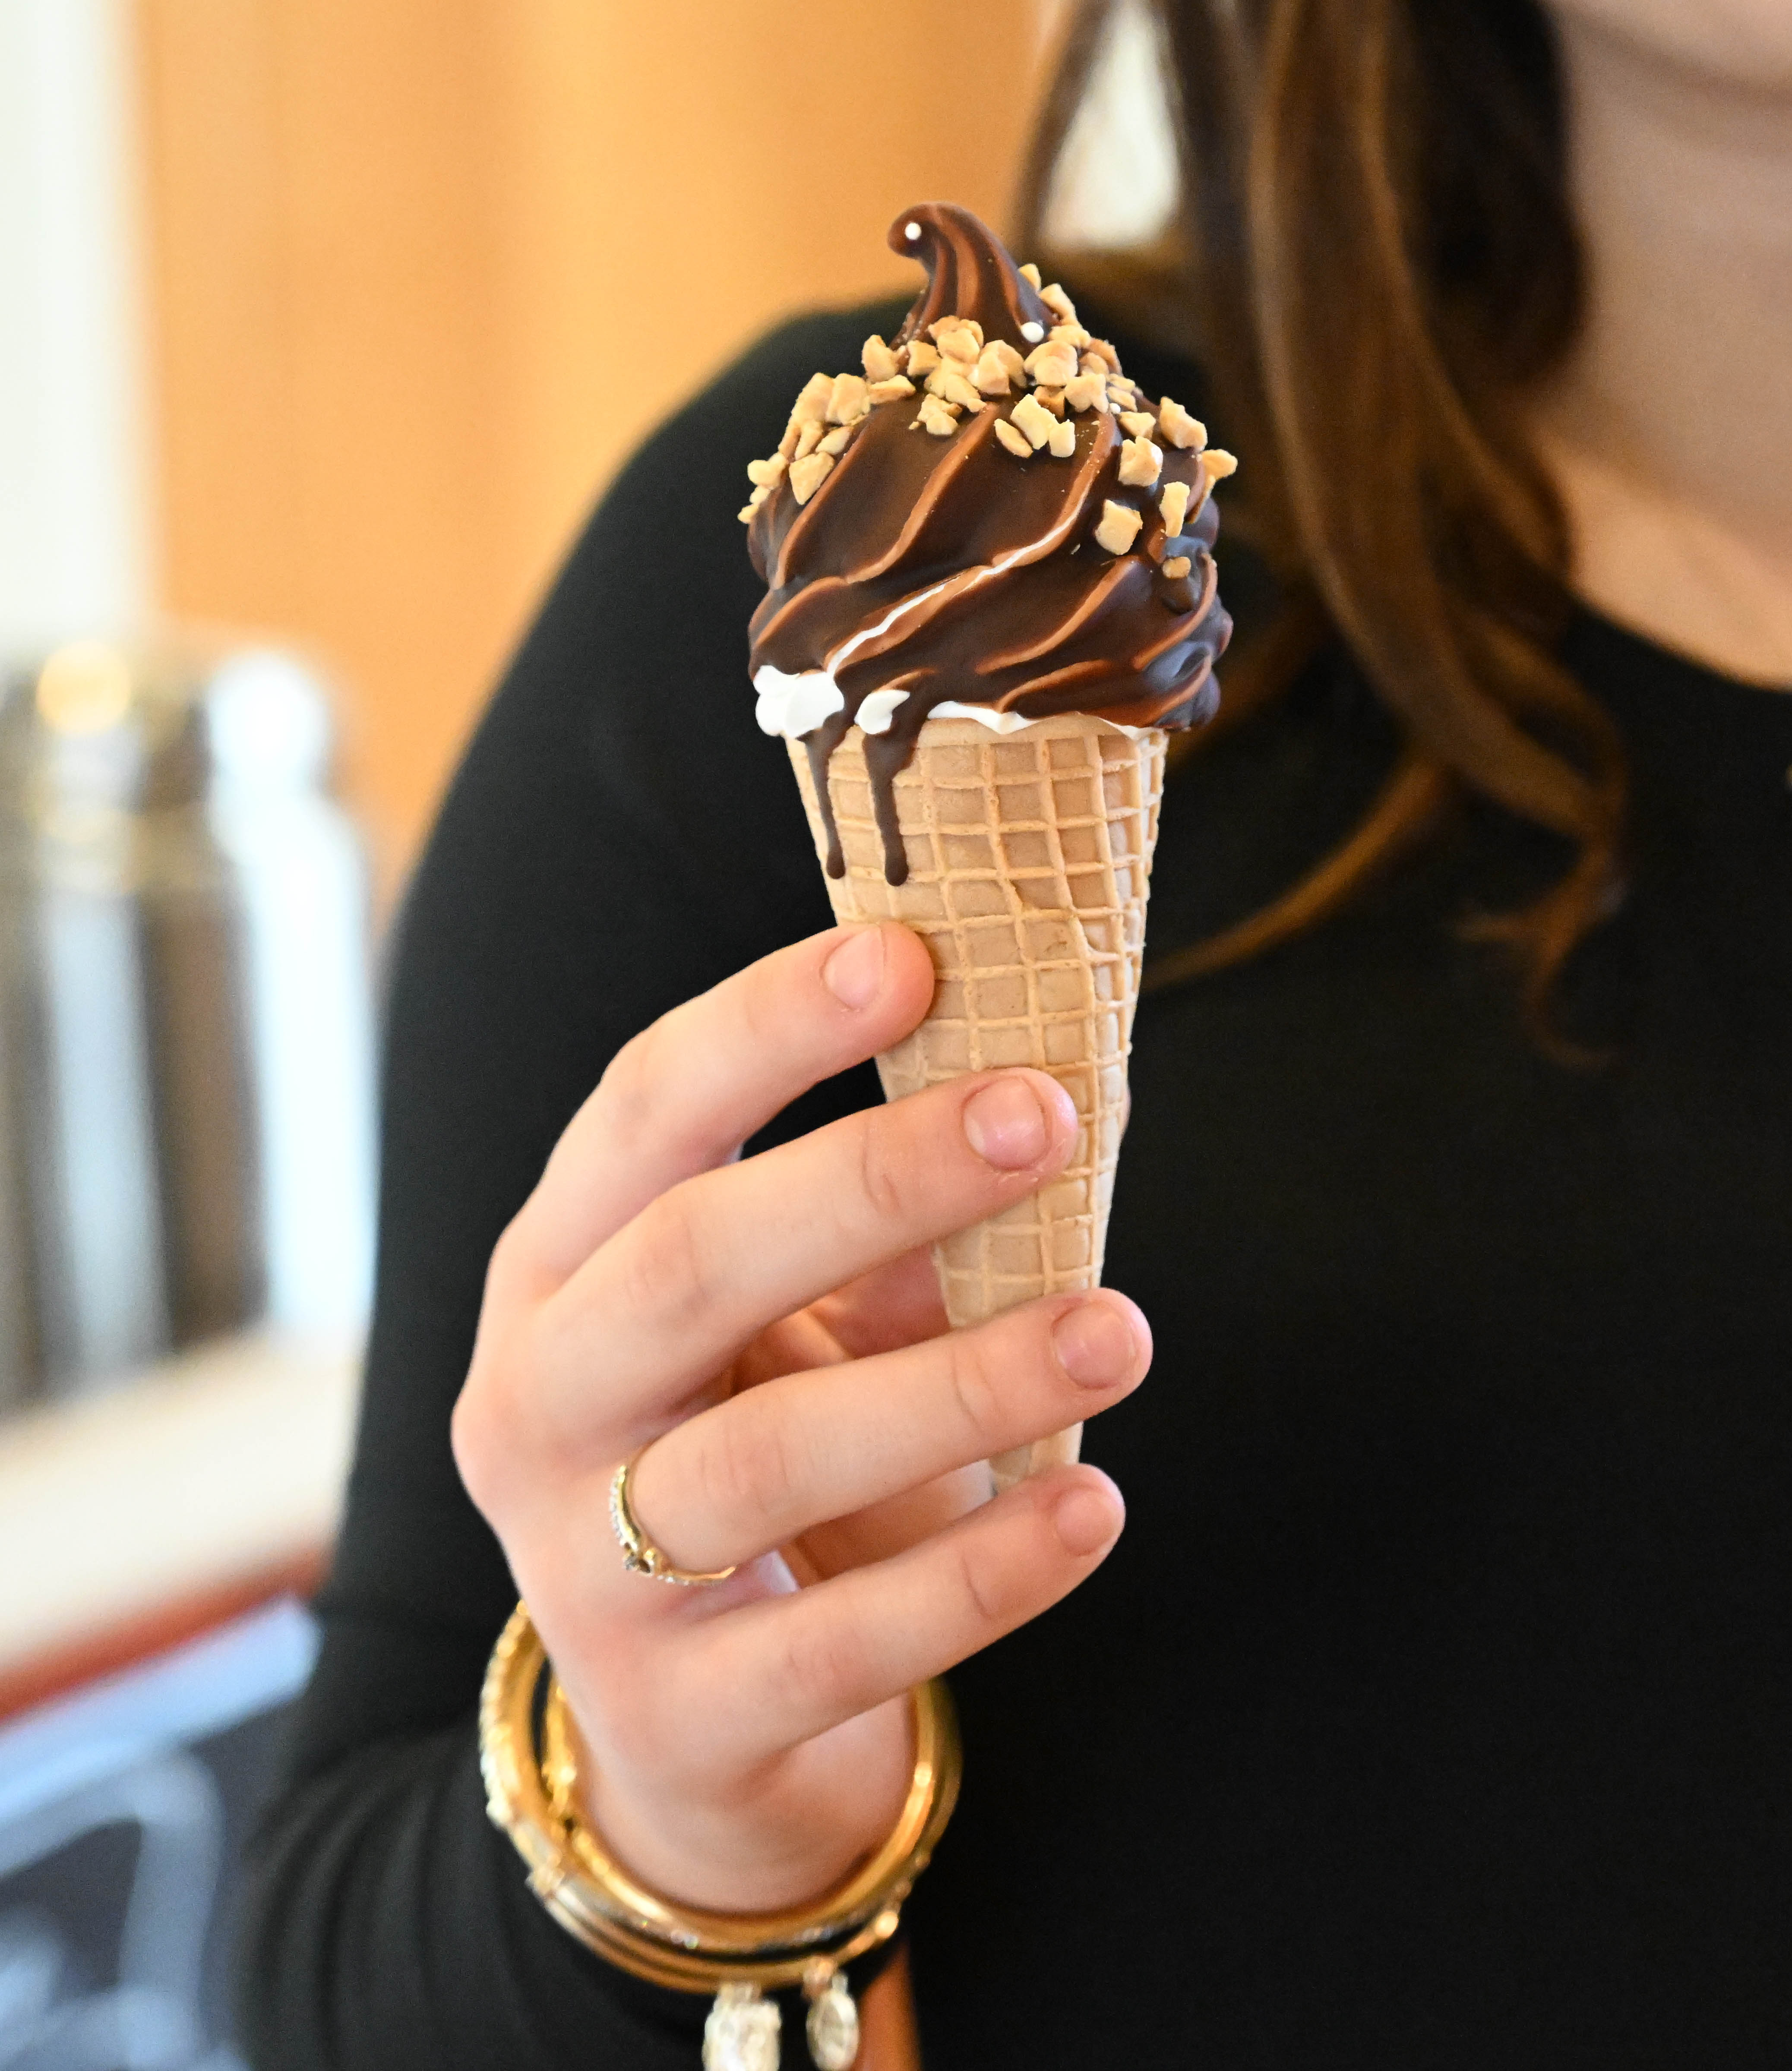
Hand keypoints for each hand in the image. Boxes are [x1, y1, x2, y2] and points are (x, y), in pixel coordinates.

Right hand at [452, 922, 1149, 1912]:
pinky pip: (839, 1642)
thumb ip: (874, 1242)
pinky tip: (1094, 1505)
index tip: (908, 955)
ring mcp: (584, 1573)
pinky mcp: (673, 1719)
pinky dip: (979, 1572)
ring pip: (762, 1461)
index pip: (642, 1115)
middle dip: (870, 1179)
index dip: (765, 1027)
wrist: (693, 1729)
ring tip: (1117, 1330)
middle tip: (1040, 1115)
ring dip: (957, 1385)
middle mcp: (538, 1406)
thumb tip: (1021, 1108)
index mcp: (558, 1272)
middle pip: (686, 1265)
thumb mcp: (788, 1333)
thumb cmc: (757, 1459)